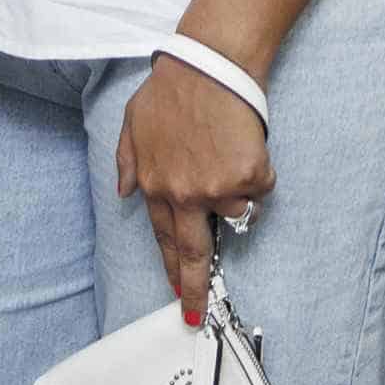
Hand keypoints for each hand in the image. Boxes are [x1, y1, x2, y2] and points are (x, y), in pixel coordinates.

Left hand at [116, 51, 276, 318]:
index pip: (163, 239)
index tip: (178, 296)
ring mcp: (215, 188)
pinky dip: (259, 170)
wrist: (211, 66)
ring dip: (238, 191)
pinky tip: (246, 143)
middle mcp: (182, 194)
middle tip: (199, 318)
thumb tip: (125, 192)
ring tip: (231, 155)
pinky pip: (260, 187)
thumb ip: (127, 160)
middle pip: (193, 253)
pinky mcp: (247, 176)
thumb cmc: (173, 89)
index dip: (172, 269)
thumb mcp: (133, 122)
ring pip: (237, 211)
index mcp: (154, 184)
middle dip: (196, 290)